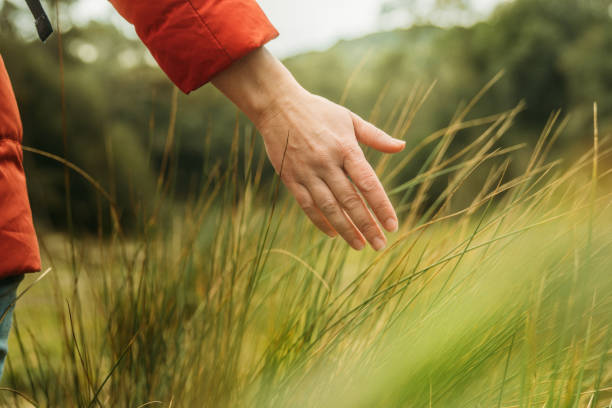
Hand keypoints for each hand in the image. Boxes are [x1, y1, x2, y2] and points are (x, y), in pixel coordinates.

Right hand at [257, 90, 403, 250]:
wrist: (277, 105)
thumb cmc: (318, 111)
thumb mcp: (349, 118)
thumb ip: (376, 136)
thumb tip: (402, 146)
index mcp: (346, 148)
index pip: (368, 183)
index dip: (381, 206)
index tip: (392, 226)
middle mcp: (327, 162)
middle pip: (350, 200)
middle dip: (366, 225)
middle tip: (380, 245)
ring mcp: (307, 172)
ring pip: (329, 207)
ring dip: (345, 229)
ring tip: (360, 246)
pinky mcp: (290, 178)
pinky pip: (307, 205)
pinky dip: (320, 221)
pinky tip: (333, 234)